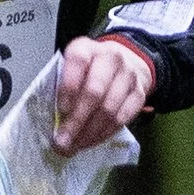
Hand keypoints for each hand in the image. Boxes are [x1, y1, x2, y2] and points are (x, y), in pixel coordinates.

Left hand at [53, 35, 155, 156]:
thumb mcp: (73, 66)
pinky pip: (123, 118)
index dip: (68, 89)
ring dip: (90, 132)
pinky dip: (105, 133)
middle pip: (94, 92)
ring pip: (109, 109)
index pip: (77, 64)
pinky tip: (93, 140)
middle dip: (77, 121)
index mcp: (86, 48)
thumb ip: (62, 85)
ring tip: (75, 146)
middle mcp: (110, 58)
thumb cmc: (91, 68)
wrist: (128, 59)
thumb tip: (53, 118)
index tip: (60, 112)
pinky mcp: (140, 93)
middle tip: (63, 141)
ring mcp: (128, 75)